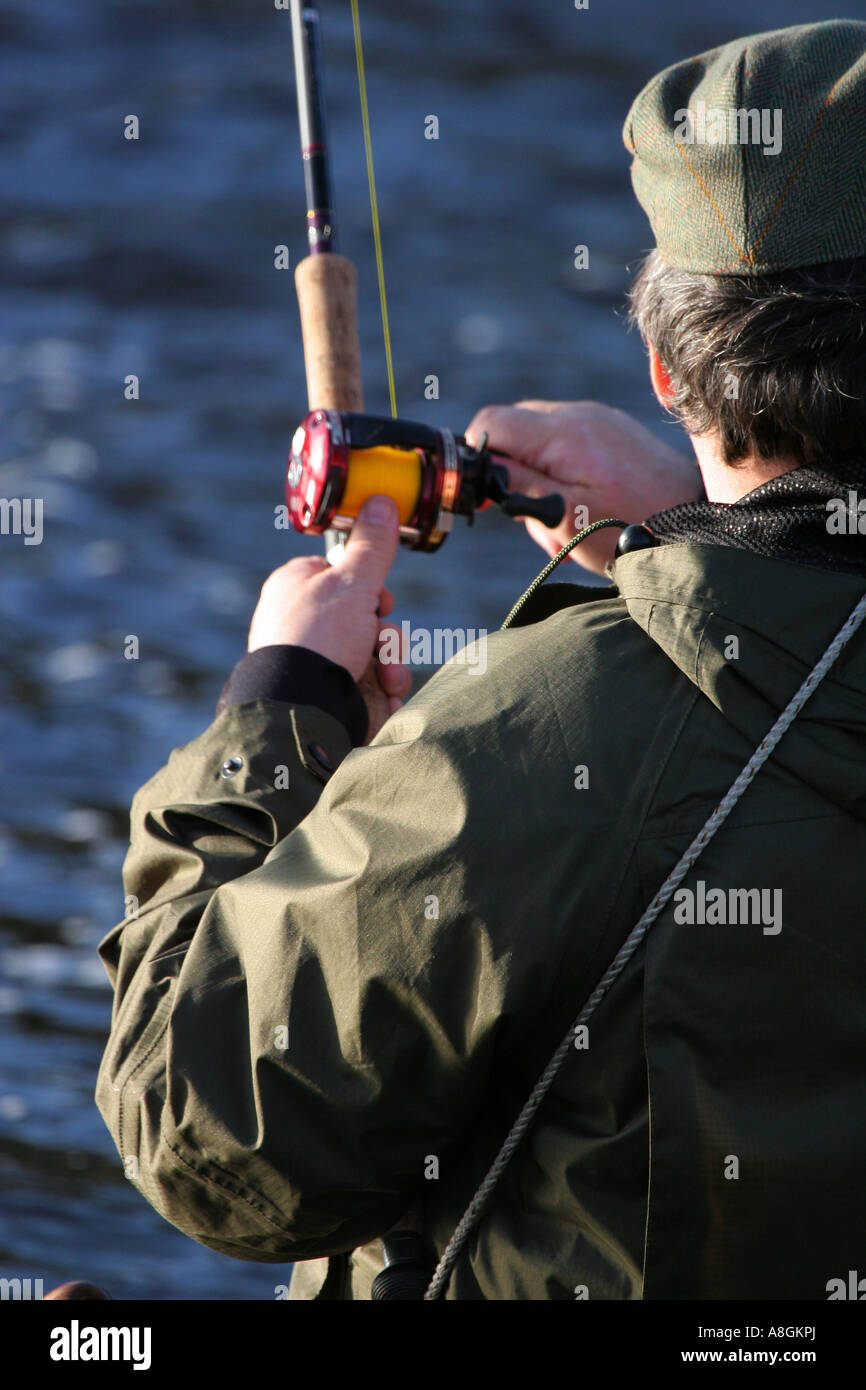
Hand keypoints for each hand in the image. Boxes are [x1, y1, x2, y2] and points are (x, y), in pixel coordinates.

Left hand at [248, 496, 411, 741]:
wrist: (303, 707)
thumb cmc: (317, 639)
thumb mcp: (350, 581)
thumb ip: (371, 544)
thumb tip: (381, 499)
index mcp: (299, 588)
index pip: (343, 575)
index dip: (369, 585)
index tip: (378, 595)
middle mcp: (307, 625)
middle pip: (368, 616)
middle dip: (386, 632)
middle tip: (377, 638)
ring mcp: (323, 663)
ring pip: (378, 652)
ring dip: (391, 663)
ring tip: (383, 676)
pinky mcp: (337, 695)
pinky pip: (375, 686)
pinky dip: (386, 691)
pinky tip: (383, 698)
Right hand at [465, 400, 701, 572]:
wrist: (698, 519)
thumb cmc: (632, 523)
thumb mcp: (566, 515)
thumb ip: (520, 484)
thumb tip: (481, 465)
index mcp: (561, 432)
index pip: (490, 422)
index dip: (481, 457)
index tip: (494, 493)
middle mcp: (577, 414)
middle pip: (513, 431)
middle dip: (513, 474)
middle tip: (539, 513)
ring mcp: (597, 419)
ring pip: (540, 441)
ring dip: (542, 479)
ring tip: (570, 515)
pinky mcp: (612, 430)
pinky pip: (570, 444)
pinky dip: (567, 474)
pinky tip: (589, 502)